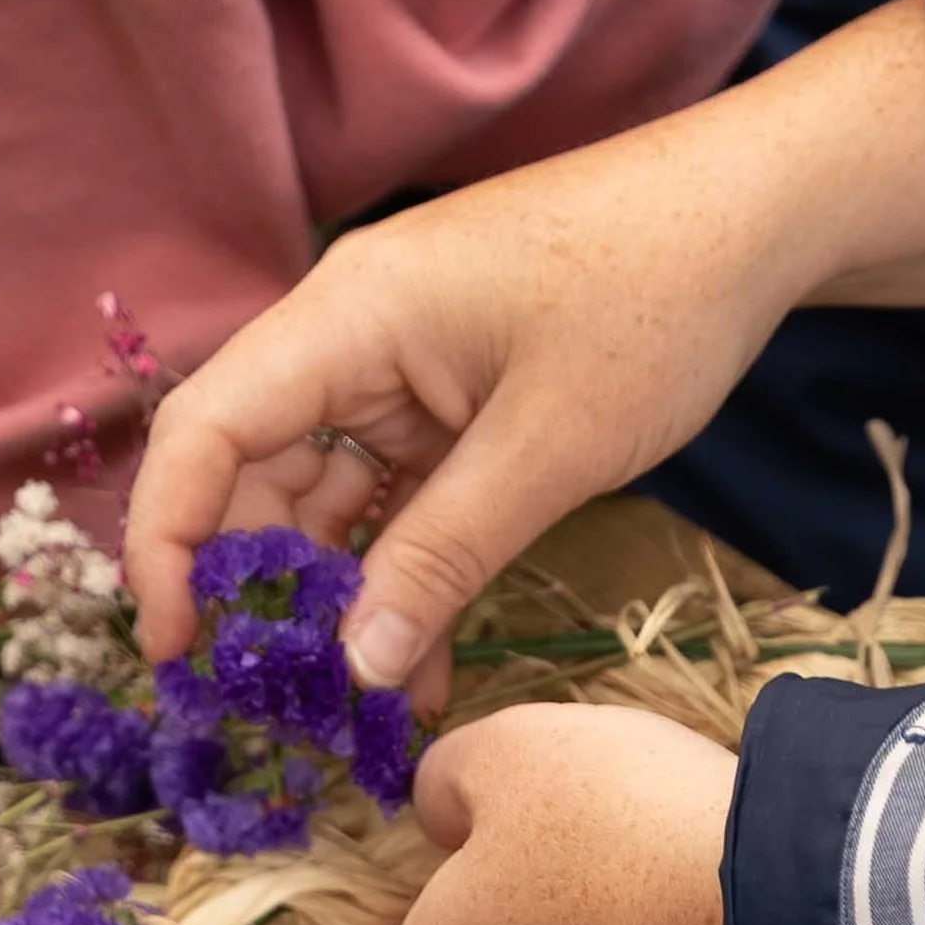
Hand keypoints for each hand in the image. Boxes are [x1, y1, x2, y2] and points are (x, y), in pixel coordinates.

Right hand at [126, 0, 924, 710]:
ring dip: (338, 600)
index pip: (205, 433)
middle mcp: (349, 335)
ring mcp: (397, 366)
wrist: (755, 214)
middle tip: (277, 707)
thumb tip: (351, 670)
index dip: (168, 546)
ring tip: (359, 710)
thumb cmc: (655, 299)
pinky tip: (416, 665)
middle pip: (252, 474)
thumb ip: (441, 560)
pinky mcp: (447, 396)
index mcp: (346, 317)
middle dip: (258, 593)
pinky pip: (392, 498)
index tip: (177, 652)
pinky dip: (400, 574)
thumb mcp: (547, 449)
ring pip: (323, 498)